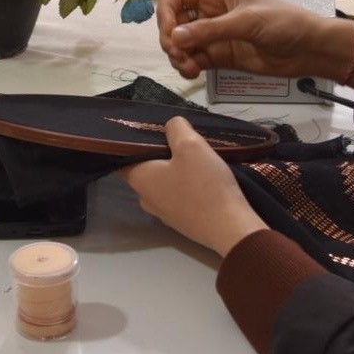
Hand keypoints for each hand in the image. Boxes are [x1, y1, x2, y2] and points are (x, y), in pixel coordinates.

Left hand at [120, 116, 267, 257]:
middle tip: (181, 140)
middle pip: (147, 169)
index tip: (151, 130)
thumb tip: (171, 126)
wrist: (230, 227)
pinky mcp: (182, 222)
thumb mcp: (191, 145)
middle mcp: (146, 198)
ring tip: (196, 158)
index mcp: (140, 179)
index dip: (133, 142)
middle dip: (160, 154)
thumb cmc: (205, 184)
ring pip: (164, 183)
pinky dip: (187, 186)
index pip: (123, 157)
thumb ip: (176, 129)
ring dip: (176, 170)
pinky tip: (204, 179)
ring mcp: (164, 213)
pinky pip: (178, 196)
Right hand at [157, 0, 353, 82]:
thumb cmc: (284, 23)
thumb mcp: (246, 21)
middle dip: (170, 38)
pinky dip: (187, 66)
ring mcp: (214, 35)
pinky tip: (193, 73)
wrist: (310, 49)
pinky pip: (193, 59)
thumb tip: (174, 37)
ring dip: (177, 56)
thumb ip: (210, 30)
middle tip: (178, 54)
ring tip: (188, 68)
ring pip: (180, 43)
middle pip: (173, 21)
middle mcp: (210, 12)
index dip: (165, 10)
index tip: (169, 32)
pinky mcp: (220, 56)